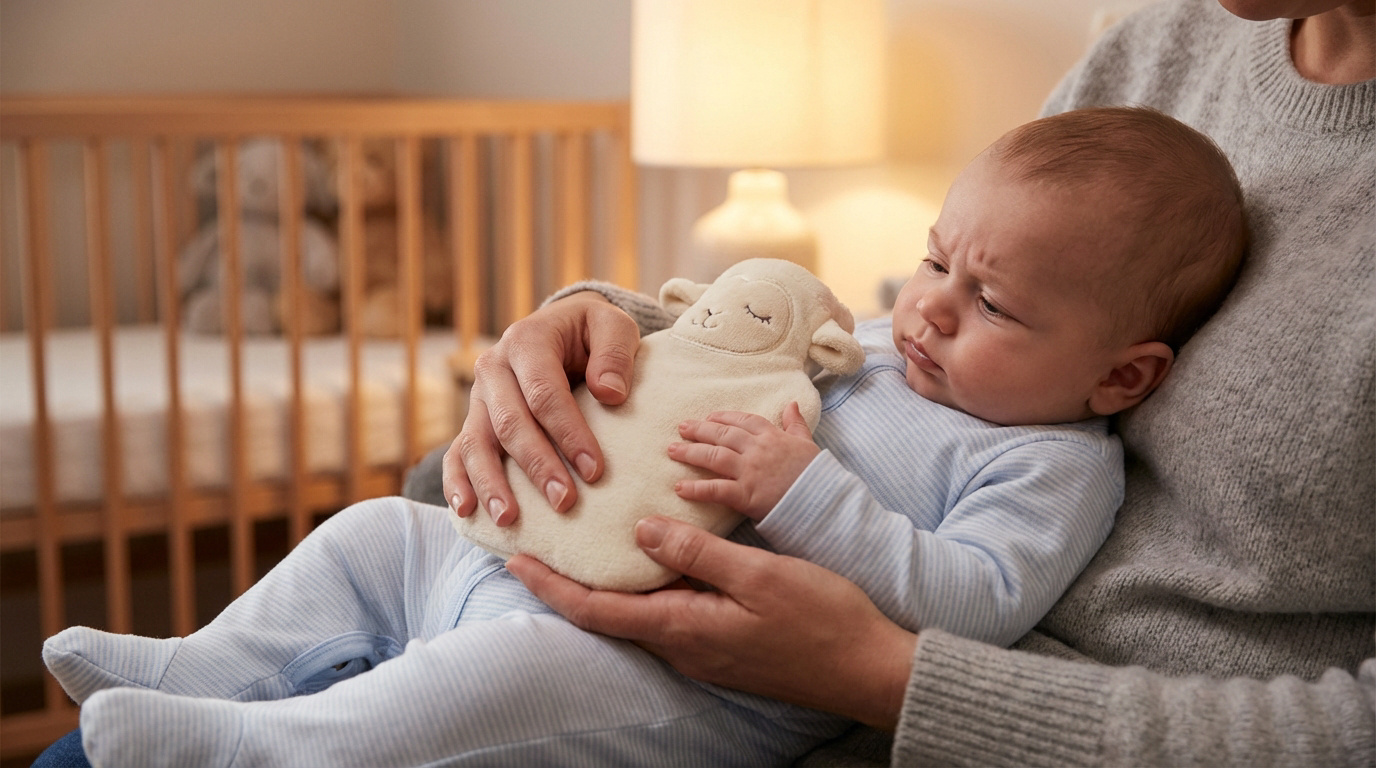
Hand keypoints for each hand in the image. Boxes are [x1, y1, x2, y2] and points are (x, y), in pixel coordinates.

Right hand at [443, 291, 640, 525]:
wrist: (563, 329)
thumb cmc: (592, 333)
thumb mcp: (614, 326)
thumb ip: (615, 354)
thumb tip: (609, 394)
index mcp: (527, 341)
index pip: (544, 393)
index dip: (568, 433)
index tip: (595, 471)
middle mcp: (494, 368)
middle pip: (510, 422)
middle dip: (536, 465)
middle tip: (564, 502)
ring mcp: (479, 397)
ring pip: (477, 442)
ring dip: (492, 483)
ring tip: (509, 518)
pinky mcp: (474, 420)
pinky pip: (457, 452)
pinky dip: (457, 482)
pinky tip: (467, 511)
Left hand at [506, 516, 917, 730]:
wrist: (869, 669)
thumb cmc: (822, 619)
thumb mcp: (759, 575)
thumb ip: (696, 553)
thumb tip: (641, 529)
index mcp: (684, 629)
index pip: (596, 611)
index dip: (552, 586)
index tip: (515, 561)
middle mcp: (684, 645)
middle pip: (607, 616)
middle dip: (566, 585)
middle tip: (537, 547)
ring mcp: (703, 648)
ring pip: (635, 614)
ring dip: (602, 586)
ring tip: (579, 548)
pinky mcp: (721, 643)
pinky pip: (665, 613)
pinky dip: (641, 588)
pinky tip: (645, 560)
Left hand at [669, 402, 818, 520]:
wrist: (826, 501)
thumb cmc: (818, 475)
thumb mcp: (808, 443)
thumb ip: (796, 424)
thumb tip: (792, 404)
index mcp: (773, 436)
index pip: (743, 421)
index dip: (724, 418)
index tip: (709, 417)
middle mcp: (758, 449)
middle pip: (723, 434)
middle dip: (699, 430)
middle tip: (681, 428)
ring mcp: (751, 471)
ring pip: (714, 456)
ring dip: (690, 453)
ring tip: (672, 451)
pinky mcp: (746, 494)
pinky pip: (716, 489)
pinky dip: (696, 488)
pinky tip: (679, 488)